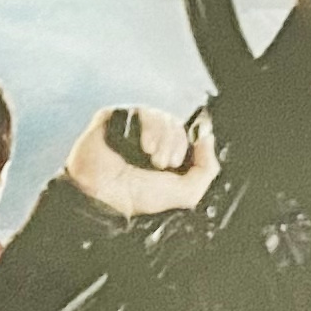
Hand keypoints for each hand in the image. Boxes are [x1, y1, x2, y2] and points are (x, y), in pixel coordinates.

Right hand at [62, 105, 219, 220]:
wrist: (102, 196)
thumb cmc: (134, 198)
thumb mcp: (184, 193)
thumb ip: (206, 170)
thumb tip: (208, 138)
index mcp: (165, 152)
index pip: (188, 134)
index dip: (191, 143)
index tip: (182, 159)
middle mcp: (149, 138)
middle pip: (176, 124)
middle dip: (175, 144)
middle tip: (161, 164)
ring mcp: (132, 127)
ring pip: (161, 116)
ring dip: (162, 137)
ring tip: (150, 156)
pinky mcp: (115, 118)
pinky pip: (140, 112)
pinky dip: (146, 128)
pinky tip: (140, 147)